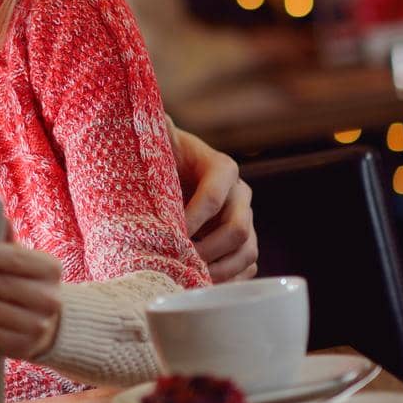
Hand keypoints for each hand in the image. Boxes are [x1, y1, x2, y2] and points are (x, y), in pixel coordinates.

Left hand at [166, 116, 258, 282]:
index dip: (193, 218)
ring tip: (190, 279)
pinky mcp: (243, 243)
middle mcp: (240, 194)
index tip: (169, 234)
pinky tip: (203, 286)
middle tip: (178, 262)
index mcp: (222, 168)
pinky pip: (247, 267)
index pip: (215, 197)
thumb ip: (156, 131)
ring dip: (220, 270)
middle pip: (238, 230)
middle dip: (208, 250)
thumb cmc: (158, 157)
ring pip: (247, 252)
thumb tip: (154, 117)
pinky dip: (228, 280)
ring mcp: (245, 220)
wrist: (166, 172)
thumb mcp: (157, 143)